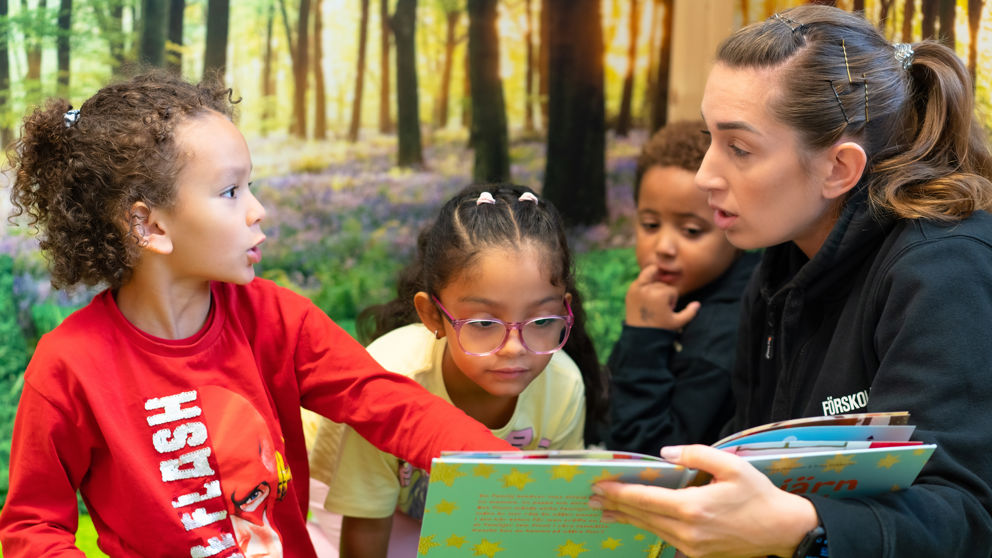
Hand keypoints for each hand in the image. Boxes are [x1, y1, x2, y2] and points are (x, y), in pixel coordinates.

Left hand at [589, 445, 818, 557]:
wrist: (782, 530)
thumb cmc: (758, 494)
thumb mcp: (731, 465)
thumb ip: (696, 454)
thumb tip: (665, 454)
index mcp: (693, 507)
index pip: (645, 499)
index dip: (618, 492)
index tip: (598, 486)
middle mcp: (688, 530)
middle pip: (642, 516)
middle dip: (615, 506)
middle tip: (591, 498)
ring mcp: (692, 546)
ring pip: (651, 529)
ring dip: (626, 519)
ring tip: (605, 511)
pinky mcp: (697, 554)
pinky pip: (665, 538)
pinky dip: (647, 527)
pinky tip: (636, 522)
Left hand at [624, 264, 699, 329]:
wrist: (640, 336)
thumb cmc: (660, 329)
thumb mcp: (678, 322)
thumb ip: (690, 313)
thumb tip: (697, 304)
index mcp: (660, 295)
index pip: (672, 290)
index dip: (673, 301)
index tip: (668, 310)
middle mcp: (647, 289)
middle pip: (662, 284)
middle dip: (664, 294)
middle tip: (660, 307)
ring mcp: (637, 289)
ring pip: (653, 280)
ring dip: (655, 286)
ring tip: (653, 301)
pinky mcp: (630, 291)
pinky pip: (641, 280)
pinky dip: (645, 284)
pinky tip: (647, 295)